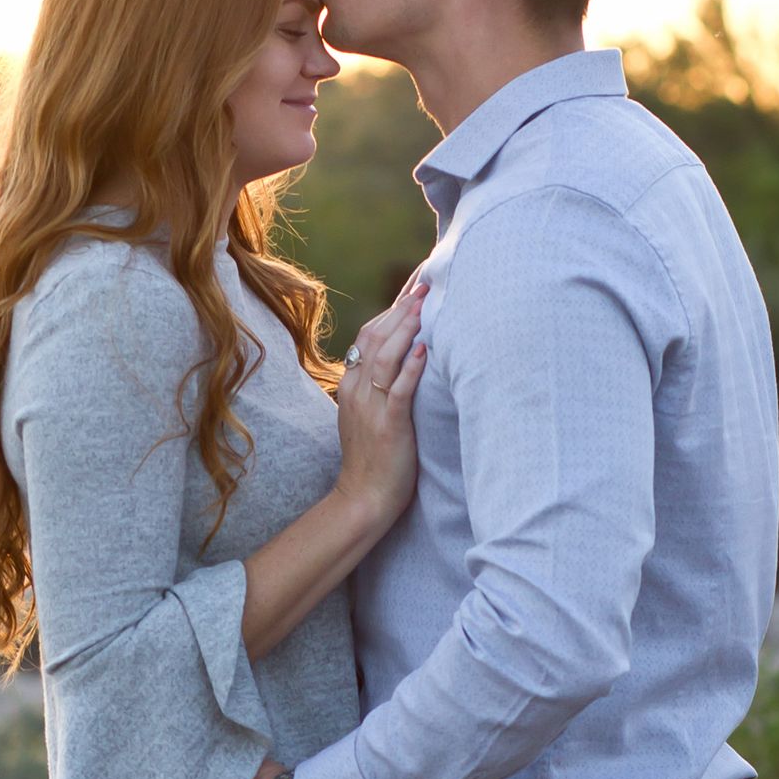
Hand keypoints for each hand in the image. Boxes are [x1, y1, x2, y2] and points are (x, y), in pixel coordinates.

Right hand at [335, 283, 427, 531]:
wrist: (363, 498)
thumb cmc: (374, 458)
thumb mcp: (369, 414)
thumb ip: (378, 385)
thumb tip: (405, 358)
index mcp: (352, 384)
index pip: (369, 334)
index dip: (391, 308)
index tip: (412, 285)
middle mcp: (357, 389)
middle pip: (376, 336)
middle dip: (401, 306)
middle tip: (425, 279)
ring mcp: (371, 407)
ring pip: (385, 355)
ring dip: (406, 326)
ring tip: (425, 302)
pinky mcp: (388, 425)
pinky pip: (398, 389)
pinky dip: (412, 366)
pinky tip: (427, 347)